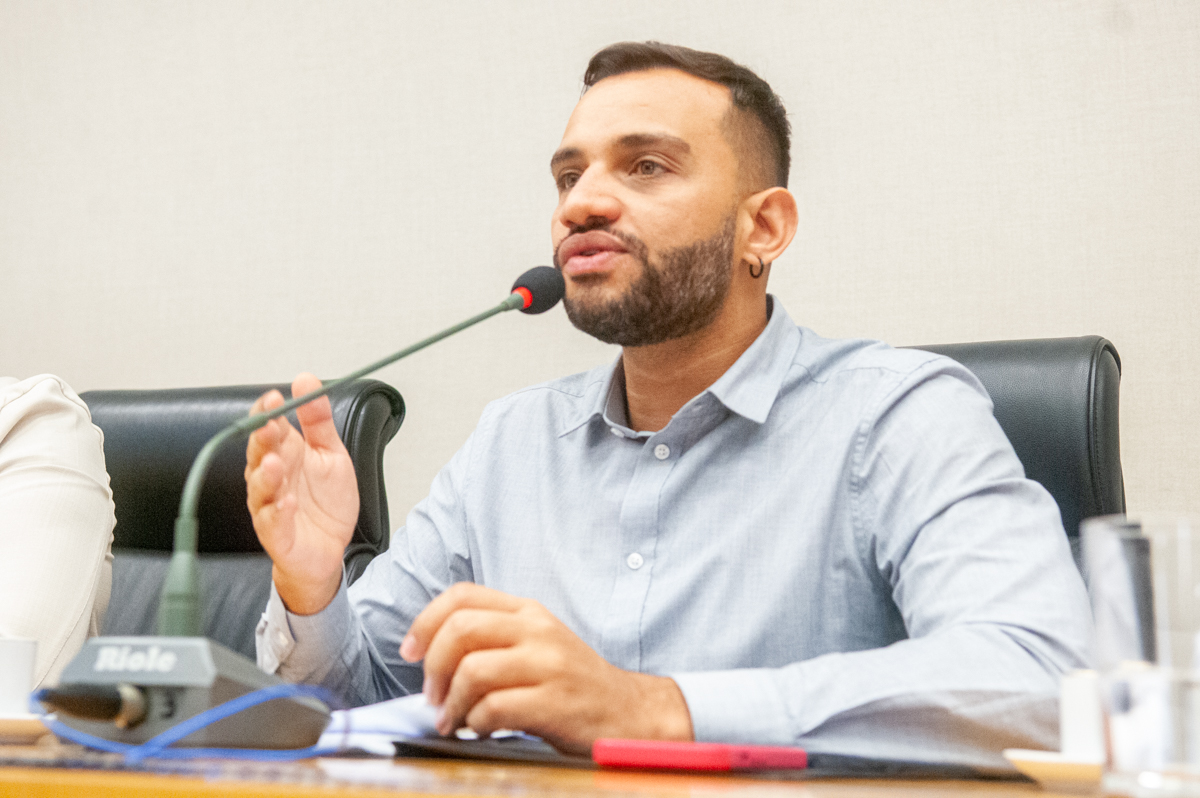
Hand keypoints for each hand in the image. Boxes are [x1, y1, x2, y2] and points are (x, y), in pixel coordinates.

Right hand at [245, 373, 358, 614]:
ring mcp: (271, 506)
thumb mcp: (331, 454)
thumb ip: (319, 420)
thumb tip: (306, 381)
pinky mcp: (278, 534)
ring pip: (260, 488)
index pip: (269, 427)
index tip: (273, 397)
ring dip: (266, 476)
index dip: (267, 412)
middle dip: (262, 439)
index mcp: (285, 455)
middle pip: (259, 454)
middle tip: (268, 424)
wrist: (331, 549)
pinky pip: (273, 522)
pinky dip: (278, 513)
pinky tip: (286, 503)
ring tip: (275, 463)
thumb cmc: (325, 503)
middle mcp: (273, 478)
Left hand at [399, 583, 693, 753]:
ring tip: (453, 720)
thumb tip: (430, 650)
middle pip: (460, 630)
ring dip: (451, 703)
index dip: (425, 621)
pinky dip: (475, 723)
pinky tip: (480, 730)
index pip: (462, 596)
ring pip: (472, 671)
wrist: (628, 712)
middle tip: (433, 695)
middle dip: (433, 667)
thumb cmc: (573, 683)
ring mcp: (548, 665)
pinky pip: (494, 708)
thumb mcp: (538, 643)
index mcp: (528, 611)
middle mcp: (538, 630)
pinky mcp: (554, 703)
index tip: (410, 651)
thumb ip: (494, 636)